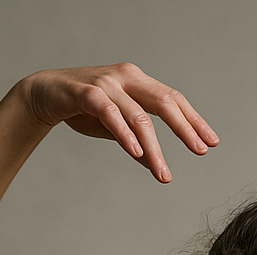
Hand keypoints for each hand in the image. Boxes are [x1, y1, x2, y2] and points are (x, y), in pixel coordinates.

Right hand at [20, 62, 218, 181]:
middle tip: (201, 151)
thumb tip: (156, 164)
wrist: (44, 94)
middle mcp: (126, 77)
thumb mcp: (115, 128)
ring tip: (163, 173)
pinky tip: (138, 153)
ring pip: (139, 116)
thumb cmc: (83, 109)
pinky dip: (125, 134)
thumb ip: (136, 142)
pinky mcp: (87, 93)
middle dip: (185, 128)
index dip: (194, 120)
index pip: (173, 99)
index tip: (212, 142)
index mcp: (138, 82)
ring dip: (154, 148)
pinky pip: (111, 114)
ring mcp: (107, 83)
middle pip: (164, 101)